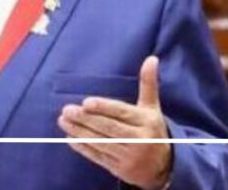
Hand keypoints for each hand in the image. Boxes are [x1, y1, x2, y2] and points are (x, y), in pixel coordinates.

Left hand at [57, 56, 171, 188]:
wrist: (164, 167)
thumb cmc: (153, 130)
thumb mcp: (152, 108)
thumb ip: (148, 84)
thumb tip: (151, 59)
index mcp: (147, 122)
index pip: (122, 113)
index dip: (104, 107)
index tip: (86, 102)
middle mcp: (139, 140)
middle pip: (109, 128)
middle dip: (86, 119)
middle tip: (67, 110)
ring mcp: (129, 156)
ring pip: (101, 142)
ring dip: (79, 132)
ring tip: (63, 121)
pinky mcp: (119, 169)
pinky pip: (98, 157)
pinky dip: (83, 148)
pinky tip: (70, 138)